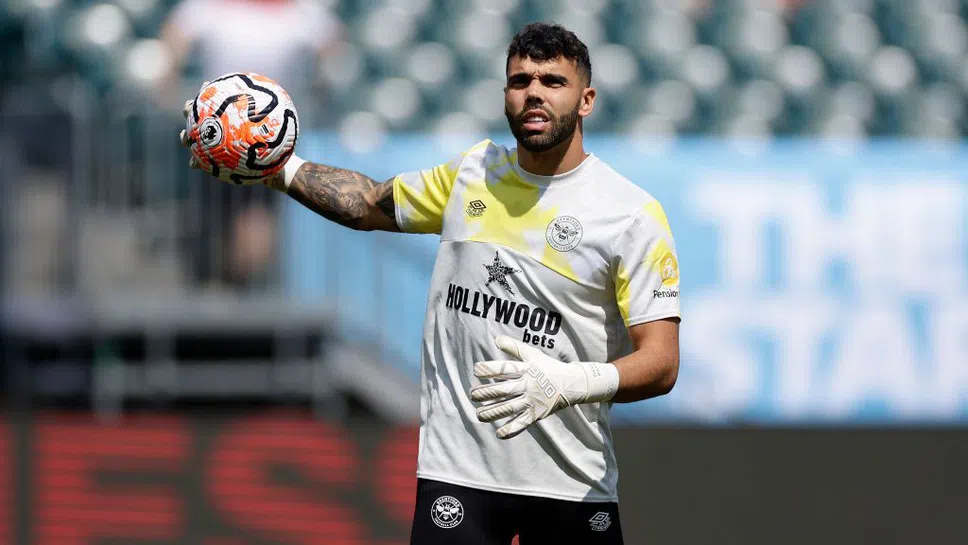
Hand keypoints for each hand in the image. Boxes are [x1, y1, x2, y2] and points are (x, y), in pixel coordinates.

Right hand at [178, 87, 289, 190]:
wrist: (276, 170)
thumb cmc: (277, 149)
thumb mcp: (279, 135)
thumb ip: (275, 121)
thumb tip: (278, 101)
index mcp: (230, 118)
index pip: (215, 101)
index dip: (207, 91)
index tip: (206, 86)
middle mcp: (220, 129)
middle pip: (196, 115)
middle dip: (189, 110)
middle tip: (190, 108)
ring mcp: (214, 145)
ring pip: (192, 138)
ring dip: (185, 136)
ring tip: (186, 138)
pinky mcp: (214, 162)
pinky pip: (199, 162)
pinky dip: (195, 162)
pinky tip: (193, 164)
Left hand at [469, 336, 618, 438]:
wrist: (571, 384)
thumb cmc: (548, 367)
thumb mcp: (533, 354)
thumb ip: (514, 347)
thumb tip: (496, 339)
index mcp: (526, 369)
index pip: (505, 368)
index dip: (489, 369)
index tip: (476, 370)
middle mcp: (528, 385)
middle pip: (503, 390)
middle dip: (485, 393)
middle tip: (472, 394)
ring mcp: (532, 401)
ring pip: (509, 408)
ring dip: (492, 412)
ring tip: (478, 415)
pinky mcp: (537, 414)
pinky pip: (522, 423)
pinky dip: (511, 429)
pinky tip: (499, 433)